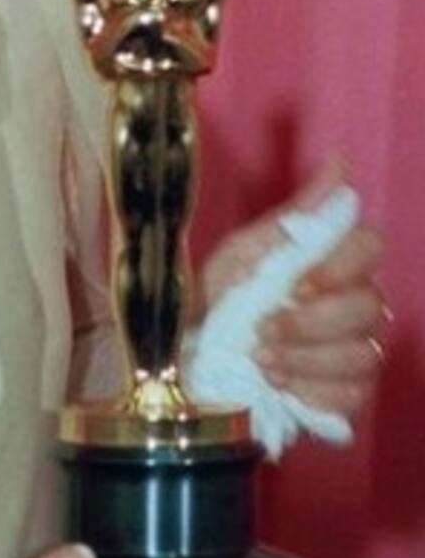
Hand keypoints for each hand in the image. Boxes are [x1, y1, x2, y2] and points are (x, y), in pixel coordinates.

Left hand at [201, 159, 387, 420]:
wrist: (186, 356)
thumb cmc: (217, 297)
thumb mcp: (243, 252)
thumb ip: (295, 215)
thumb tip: (339, 162)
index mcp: (330, 261)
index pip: (370, 247)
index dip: (341, 266)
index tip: (297, 284)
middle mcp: (353, 303)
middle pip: (368, 307)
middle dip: (312, 323)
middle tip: (263, 328)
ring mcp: (353, 351)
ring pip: (362, 355)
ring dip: (305, 359)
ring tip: (259, 358)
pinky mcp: (344, 395)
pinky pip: (352, 395)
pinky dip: (311, 390)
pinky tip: (277, 383)